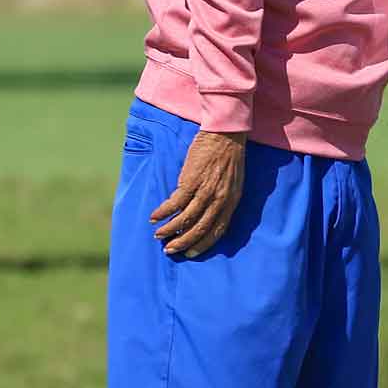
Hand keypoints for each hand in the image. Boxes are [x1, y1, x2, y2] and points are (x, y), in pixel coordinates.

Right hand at [151, 130, 246, 256]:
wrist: (225, 134)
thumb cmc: (229, 156)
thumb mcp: (233, 181)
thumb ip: (222, 199)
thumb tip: (207, 214)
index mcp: (232, 200)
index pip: (218, 230)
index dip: (203, 244)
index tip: (191, 254)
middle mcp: (220, 199)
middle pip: (200, 228)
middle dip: (183, 242)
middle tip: (170, 250)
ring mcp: (206, 191)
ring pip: (185, 219)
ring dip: (170, 230)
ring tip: (158, 235)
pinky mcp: (191, 181)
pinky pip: (174, 203)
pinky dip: (163, 213)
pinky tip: (154, 218)